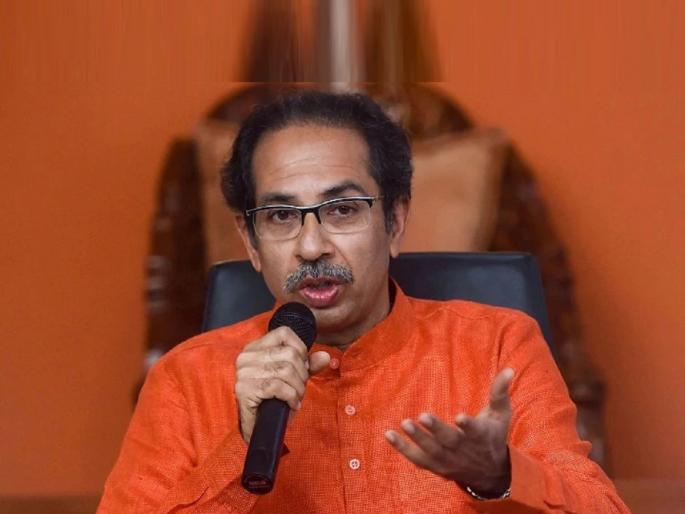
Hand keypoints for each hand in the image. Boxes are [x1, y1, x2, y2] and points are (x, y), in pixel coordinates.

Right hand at [234, 326, 330, 442]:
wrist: (258, 429)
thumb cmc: (273, 400)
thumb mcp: (292, 378)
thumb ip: (307, 365)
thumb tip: (325, 356)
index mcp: (255, 348)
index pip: (284, 333)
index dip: (301, 349)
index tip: (302, 367)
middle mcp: (247, 356)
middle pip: (290, 354)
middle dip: (302, 374)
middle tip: (299, 389)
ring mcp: (244, 372)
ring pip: (286, 370)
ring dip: (298, 388)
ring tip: (296, 398)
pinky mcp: (245, 389)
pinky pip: (278, 386)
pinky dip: (291, 397)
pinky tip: (291, 404)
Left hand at [385, 368, 513, 495]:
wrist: (491, 473)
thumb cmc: (493, 435)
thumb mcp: (501, 415)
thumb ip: (500, 392)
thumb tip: (508, 369)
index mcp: (481, 437)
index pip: (475, 432)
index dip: (468, 426)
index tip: (460, 417)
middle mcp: (464, 451)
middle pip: (449, 441)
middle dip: (436, 430)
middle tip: (422, 415)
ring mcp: (449, 461)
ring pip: (432, 452)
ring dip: (418, 439)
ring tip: (404, 423)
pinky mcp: (436, 467)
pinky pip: (417, 459)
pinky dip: (403, 449)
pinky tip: (389, 435)